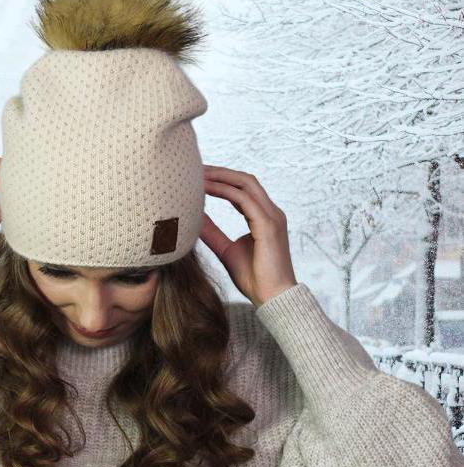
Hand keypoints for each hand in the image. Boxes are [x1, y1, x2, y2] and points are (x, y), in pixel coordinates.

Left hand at [199, 164, 297, 307]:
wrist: (272, 298)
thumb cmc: (254, 278)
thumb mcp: (226, 250)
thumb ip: (212, 232)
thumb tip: (193, 218)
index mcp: (264, 217)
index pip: (243, 189)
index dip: (222, 179)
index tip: (199, 176)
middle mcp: (271, 213)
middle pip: (245, 180)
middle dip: (220, 172)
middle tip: (196, 168)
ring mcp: (272, 217)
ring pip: (246, 184)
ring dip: (221, 177)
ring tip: (199, 175)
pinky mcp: (269, 226)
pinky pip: (245, 200)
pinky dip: (224, 191)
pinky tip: (206, 190)